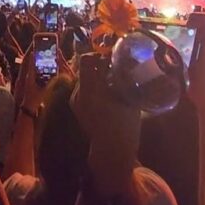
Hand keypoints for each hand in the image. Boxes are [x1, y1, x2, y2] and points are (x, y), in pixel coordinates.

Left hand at [71, 53, 139, 195]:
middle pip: (85, 65)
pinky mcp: (74, 103)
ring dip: (96, 74)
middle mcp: (79, 92)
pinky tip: (104, 93)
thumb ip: (124, 79)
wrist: (112, 149)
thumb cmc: (126, 125)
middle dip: (99, 63)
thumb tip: (128, 61)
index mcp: (93, 90)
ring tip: (110, 81)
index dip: (100, 55)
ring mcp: (75, 98)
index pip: (87, 60)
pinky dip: (92, 85)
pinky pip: (83, 86)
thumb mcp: (130, 99)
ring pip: (84, 75)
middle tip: (113, 66)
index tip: (113, 57)